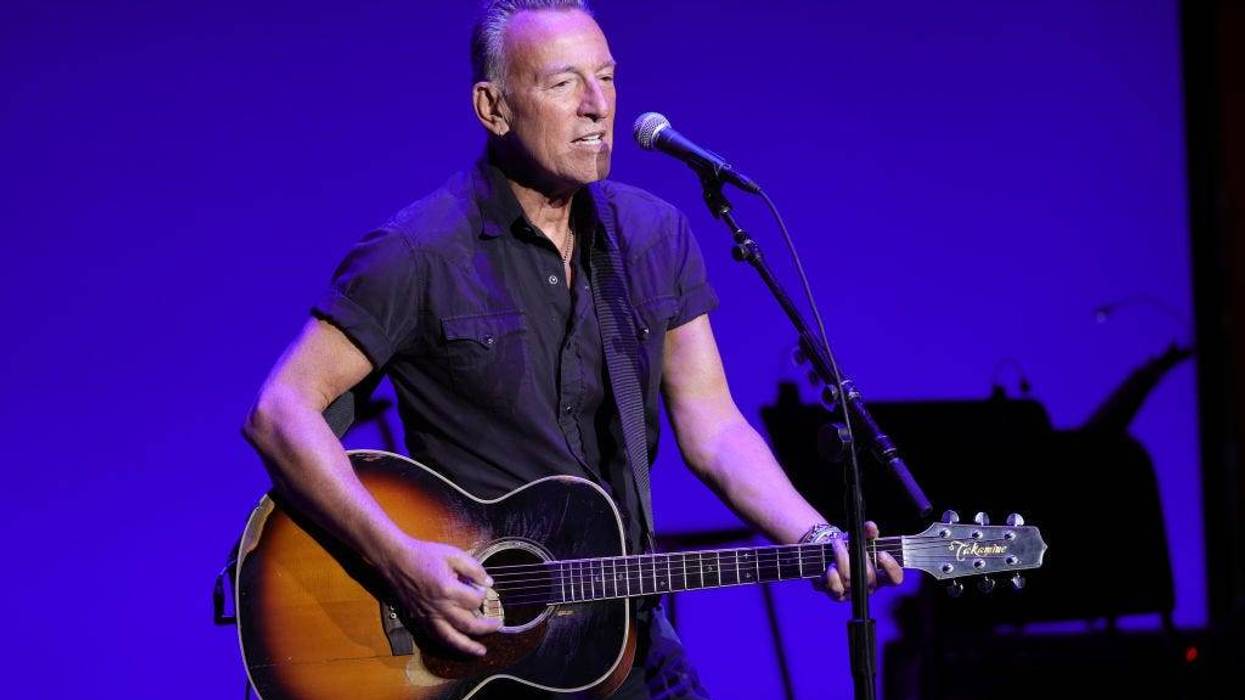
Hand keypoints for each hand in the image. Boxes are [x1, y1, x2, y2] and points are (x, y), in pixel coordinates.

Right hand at [379, 535, 501, 655]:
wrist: (396, 561)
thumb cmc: (424, 555)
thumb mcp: (452, 554)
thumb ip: (473, 568)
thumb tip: (488, 582)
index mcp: (449, 590)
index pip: (475, 600)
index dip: (482, 594)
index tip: (481, 587)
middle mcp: (440, 608)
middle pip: (469, 625)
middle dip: (486, 627)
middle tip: (497, 625)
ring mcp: (429, 617)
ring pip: (452, 639)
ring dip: (468, 647)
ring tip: (481, 651)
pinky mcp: (420, 620)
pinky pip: (436, 637)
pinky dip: (449, 644)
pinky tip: (457, 645)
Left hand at [817, 521, 903, 601]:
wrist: (828, 555)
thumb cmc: (850, 548)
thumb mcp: (860, 538)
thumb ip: (868, 532)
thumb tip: (871, 527)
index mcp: (881, 575)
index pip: (895, 579)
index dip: (891, 568)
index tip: (881, 553)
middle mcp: (869, 587)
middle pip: (869, 577)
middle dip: (859, 556)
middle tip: (850, 544)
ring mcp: (853, 592)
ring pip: (849, 579)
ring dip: (841, 557)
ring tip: (837, 544)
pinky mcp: (837, 595)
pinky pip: (836, 587)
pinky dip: (832, 573)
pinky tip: (830, 565)